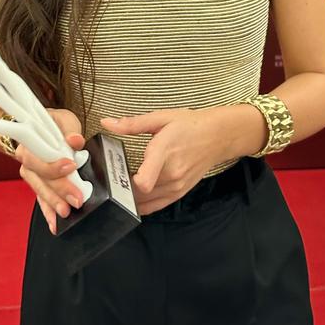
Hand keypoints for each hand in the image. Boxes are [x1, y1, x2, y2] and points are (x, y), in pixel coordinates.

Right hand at [15, 108, 86, 233]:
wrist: (43, 130)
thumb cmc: (55, 124)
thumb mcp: (64, 120)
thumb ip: (70, 129)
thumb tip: (75, 140)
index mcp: (30, 140)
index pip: (38, 155)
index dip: (53, 163)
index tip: (71, 166)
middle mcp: (27, 159)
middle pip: (40, 177)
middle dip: (59, 189)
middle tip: (76, 198)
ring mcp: (31, 174)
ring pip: (40, 190)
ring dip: (54, 203)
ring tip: (66, 212)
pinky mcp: (38, 185)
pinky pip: (41, 199)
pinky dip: (48, 212)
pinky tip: (55, 223)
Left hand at [100, 107, 225, 214]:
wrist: (218, 136)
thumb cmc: (189, 124)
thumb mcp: (160, 118)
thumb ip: (131, 124)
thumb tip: (106, 122)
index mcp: (164, 152)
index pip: (143, 182)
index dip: (125, 183)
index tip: (114, 174)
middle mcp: (171, 174)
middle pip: (139, 194)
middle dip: (121, 187)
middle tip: (112, 176)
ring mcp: (177, 186)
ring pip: (145, 202)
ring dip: (131, 196)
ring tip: (121, 183)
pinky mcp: (180, 192)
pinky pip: (156, 206)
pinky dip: (143, 204)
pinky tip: (134, 196)